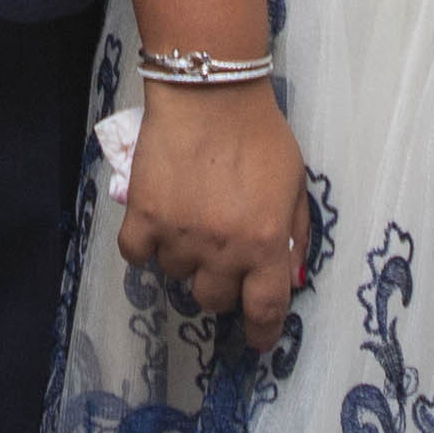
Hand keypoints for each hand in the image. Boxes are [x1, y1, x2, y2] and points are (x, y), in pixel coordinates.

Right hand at [119, 80, 313, 347]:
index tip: (257, 339)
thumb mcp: (295, 183)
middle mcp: (224, 249)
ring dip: (184, 258)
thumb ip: (294, 232)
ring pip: (176, 276)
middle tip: (220, 257)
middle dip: (220, 285)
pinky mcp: (144, 216)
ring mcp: (180, 236)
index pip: (264, 309)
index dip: (261, 332)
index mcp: (267, 243)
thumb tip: (288, 274)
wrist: (210, 93)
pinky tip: (156, 225)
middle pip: (214, 300)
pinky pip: (137, 255)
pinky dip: (146, 246)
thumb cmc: (261, 134)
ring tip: (189, 221)